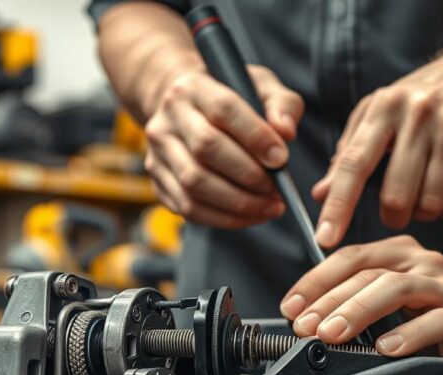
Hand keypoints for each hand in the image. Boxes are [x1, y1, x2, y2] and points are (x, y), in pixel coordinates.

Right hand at [144, 65, 303, 228]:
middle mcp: (167, 120)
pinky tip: (251, 215)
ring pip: (194, 184)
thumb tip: (285, 133)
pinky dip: (224, 218)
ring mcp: (156, 153)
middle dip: (248, 174)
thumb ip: (281, 105)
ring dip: (238, 202)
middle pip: (206, 149)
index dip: (255, 137)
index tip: (281, 159)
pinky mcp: (157, 181)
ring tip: (270, 206)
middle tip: (277, 189)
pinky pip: (188, 208)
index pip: (223, 110)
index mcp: (192, 88)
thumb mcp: (261, 88)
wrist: (185, 111)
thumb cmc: (231, 99)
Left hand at [278, 235, 442, 358]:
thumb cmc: (414, 328)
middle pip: (370, 274)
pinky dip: (411, 335)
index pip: (350, 258)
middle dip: (331, 302)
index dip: (315, 282)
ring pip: (399, 288)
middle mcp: (424, 263)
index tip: (290, 307)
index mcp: (398, 253)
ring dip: (359, 312)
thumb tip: (300, 317)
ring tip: (334, 334)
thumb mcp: (375, 309)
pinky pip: (441, 322)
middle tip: (307, 327)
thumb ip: (343, 304)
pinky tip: (388, 348)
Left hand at [311, 33, 442, 247]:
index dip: (337, 207)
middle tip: (400, 206)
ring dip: (427, 211)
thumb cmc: (429, 94)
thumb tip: (321, 194)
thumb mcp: (382, 110)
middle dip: (393, 214)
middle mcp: (421, 115)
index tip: (324, 240)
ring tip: (432, 187)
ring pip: (430, 205)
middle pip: (395, 197)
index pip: (353, 165)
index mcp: (386, 106)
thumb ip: (350, 151)